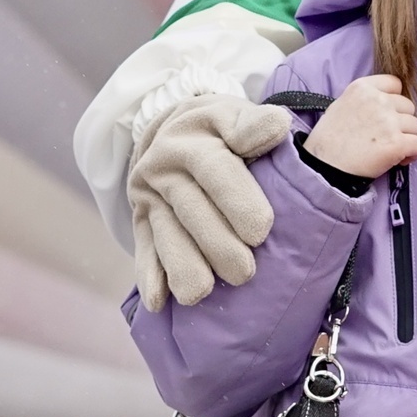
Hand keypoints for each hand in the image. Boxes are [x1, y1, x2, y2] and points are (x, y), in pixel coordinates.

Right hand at [126, 94, 290, 308]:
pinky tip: (158, 301)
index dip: (236, 200)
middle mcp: (164, 169)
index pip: (213, 170)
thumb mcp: (232, 115)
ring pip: (165, 234)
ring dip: (182, 265)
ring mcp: (150, 197)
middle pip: (190, 210)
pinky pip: (144, 248)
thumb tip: (275, 126)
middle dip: (216, 244)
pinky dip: (150, 276)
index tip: (261, 231)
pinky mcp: (141, 221)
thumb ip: (252, 124)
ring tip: (200, 293)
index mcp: (192, 142)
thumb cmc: (218, 130)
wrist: (170, 130)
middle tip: (244, 273)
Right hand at [306, 74, 416, 179]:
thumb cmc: (327, 141)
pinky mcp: (397, 143)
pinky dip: (413, 154)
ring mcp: (389, 121)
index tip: (387, 114)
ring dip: (407, 138)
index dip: (394, 100)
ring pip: (416, 126)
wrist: (323, 167)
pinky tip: (399, 160)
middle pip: (408, 106)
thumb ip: (364, 100)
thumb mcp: (340, 106)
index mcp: (362, 88)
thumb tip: (384, 103)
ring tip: (392, 150)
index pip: (394, 83)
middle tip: (388, 137)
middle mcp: (378, 100)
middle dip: (401, 122)